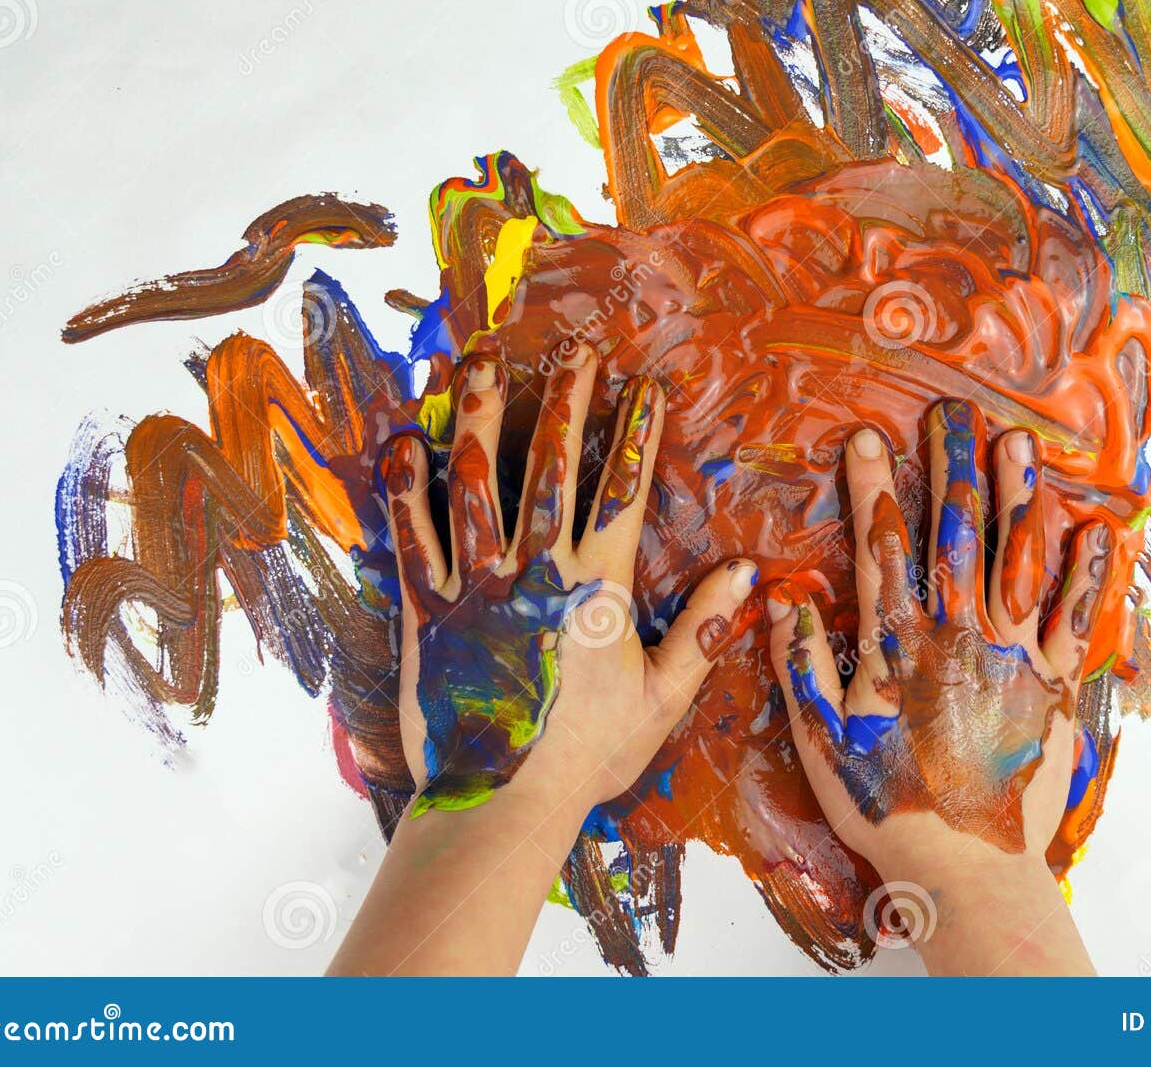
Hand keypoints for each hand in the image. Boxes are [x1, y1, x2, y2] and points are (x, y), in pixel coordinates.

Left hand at [334, 344, 756, 975]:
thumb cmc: (586, 755)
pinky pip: (412, 535)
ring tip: (482, 364)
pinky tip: (405, 442)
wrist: (502, 800)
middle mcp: (537, 569)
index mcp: (598, 587)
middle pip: (551, 464)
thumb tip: (746, 576)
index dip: (636, 433)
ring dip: (479, 416)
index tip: (644, 387)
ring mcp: (477, 583)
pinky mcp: (427, 608)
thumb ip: (701, 630)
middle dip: (564, 400)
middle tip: (572, 349)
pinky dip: (407, 488)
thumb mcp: (660, 698)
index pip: (623, 490)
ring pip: (476, 482)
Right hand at [766, 401, 1113, 972]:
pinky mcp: (1053, 685)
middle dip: (953, 468)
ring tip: (1018, 443)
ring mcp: (1011, 656)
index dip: (874, 490)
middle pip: (956, 535)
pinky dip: (1086, 575)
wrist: (966, 865)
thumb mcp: (821, 739)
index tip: (870, 438)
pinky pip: (1074, 620)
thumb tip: (784, 598)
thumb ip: (803, 665)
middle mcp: (957, 635)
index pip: (882, 549)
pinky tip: (1096, 531)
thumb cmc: (886, 805)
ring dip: (1017, 497)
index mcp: (897, 645)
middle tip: (954, 413)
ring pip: (1016, 560)